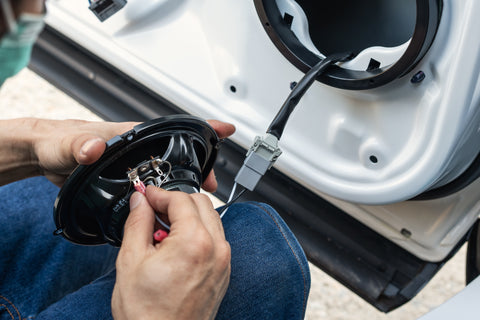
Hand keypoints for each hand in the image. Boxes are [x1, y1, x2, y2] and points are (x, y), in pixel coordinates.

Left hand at [31, 118, 233, 187]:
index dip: (201, 128)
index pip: (172, 129)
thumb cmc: (56, 142)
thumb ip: (80, 145)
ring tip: (196, 198)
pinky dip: (166, 195)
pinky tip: (169, 208)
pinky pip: (153, 186)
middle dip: (200, 165)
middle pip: (177, 154)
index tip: (224, 129)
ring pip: (168, 172)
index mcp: (131, 136)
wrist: (45, 156)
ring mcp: (133, 164)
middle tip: (210, 183)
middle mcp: (136, 149)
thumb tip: (95, 147)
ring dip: (185, 183)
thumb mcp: (67, 144)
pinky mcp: (126, 179)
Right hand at [112, 186, 230, 319]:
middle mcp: (216, 248)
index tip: (145, 195)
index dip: (158, 193)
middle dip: (175, 201)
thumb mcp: (131, 261)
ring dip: (187, 216)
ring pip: (210, 218)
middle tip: (152, 211)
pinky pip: (215, 238)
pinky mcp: (223, 271)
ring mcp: (223, 261)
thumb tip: (139, 201)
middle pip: (200, 202)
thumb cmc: (147, 313)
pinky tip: (175, 247)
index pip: (180, 199)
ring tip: (162, 232)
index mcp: (194, 242)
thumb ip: (136, 222)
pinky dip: (197, 232)